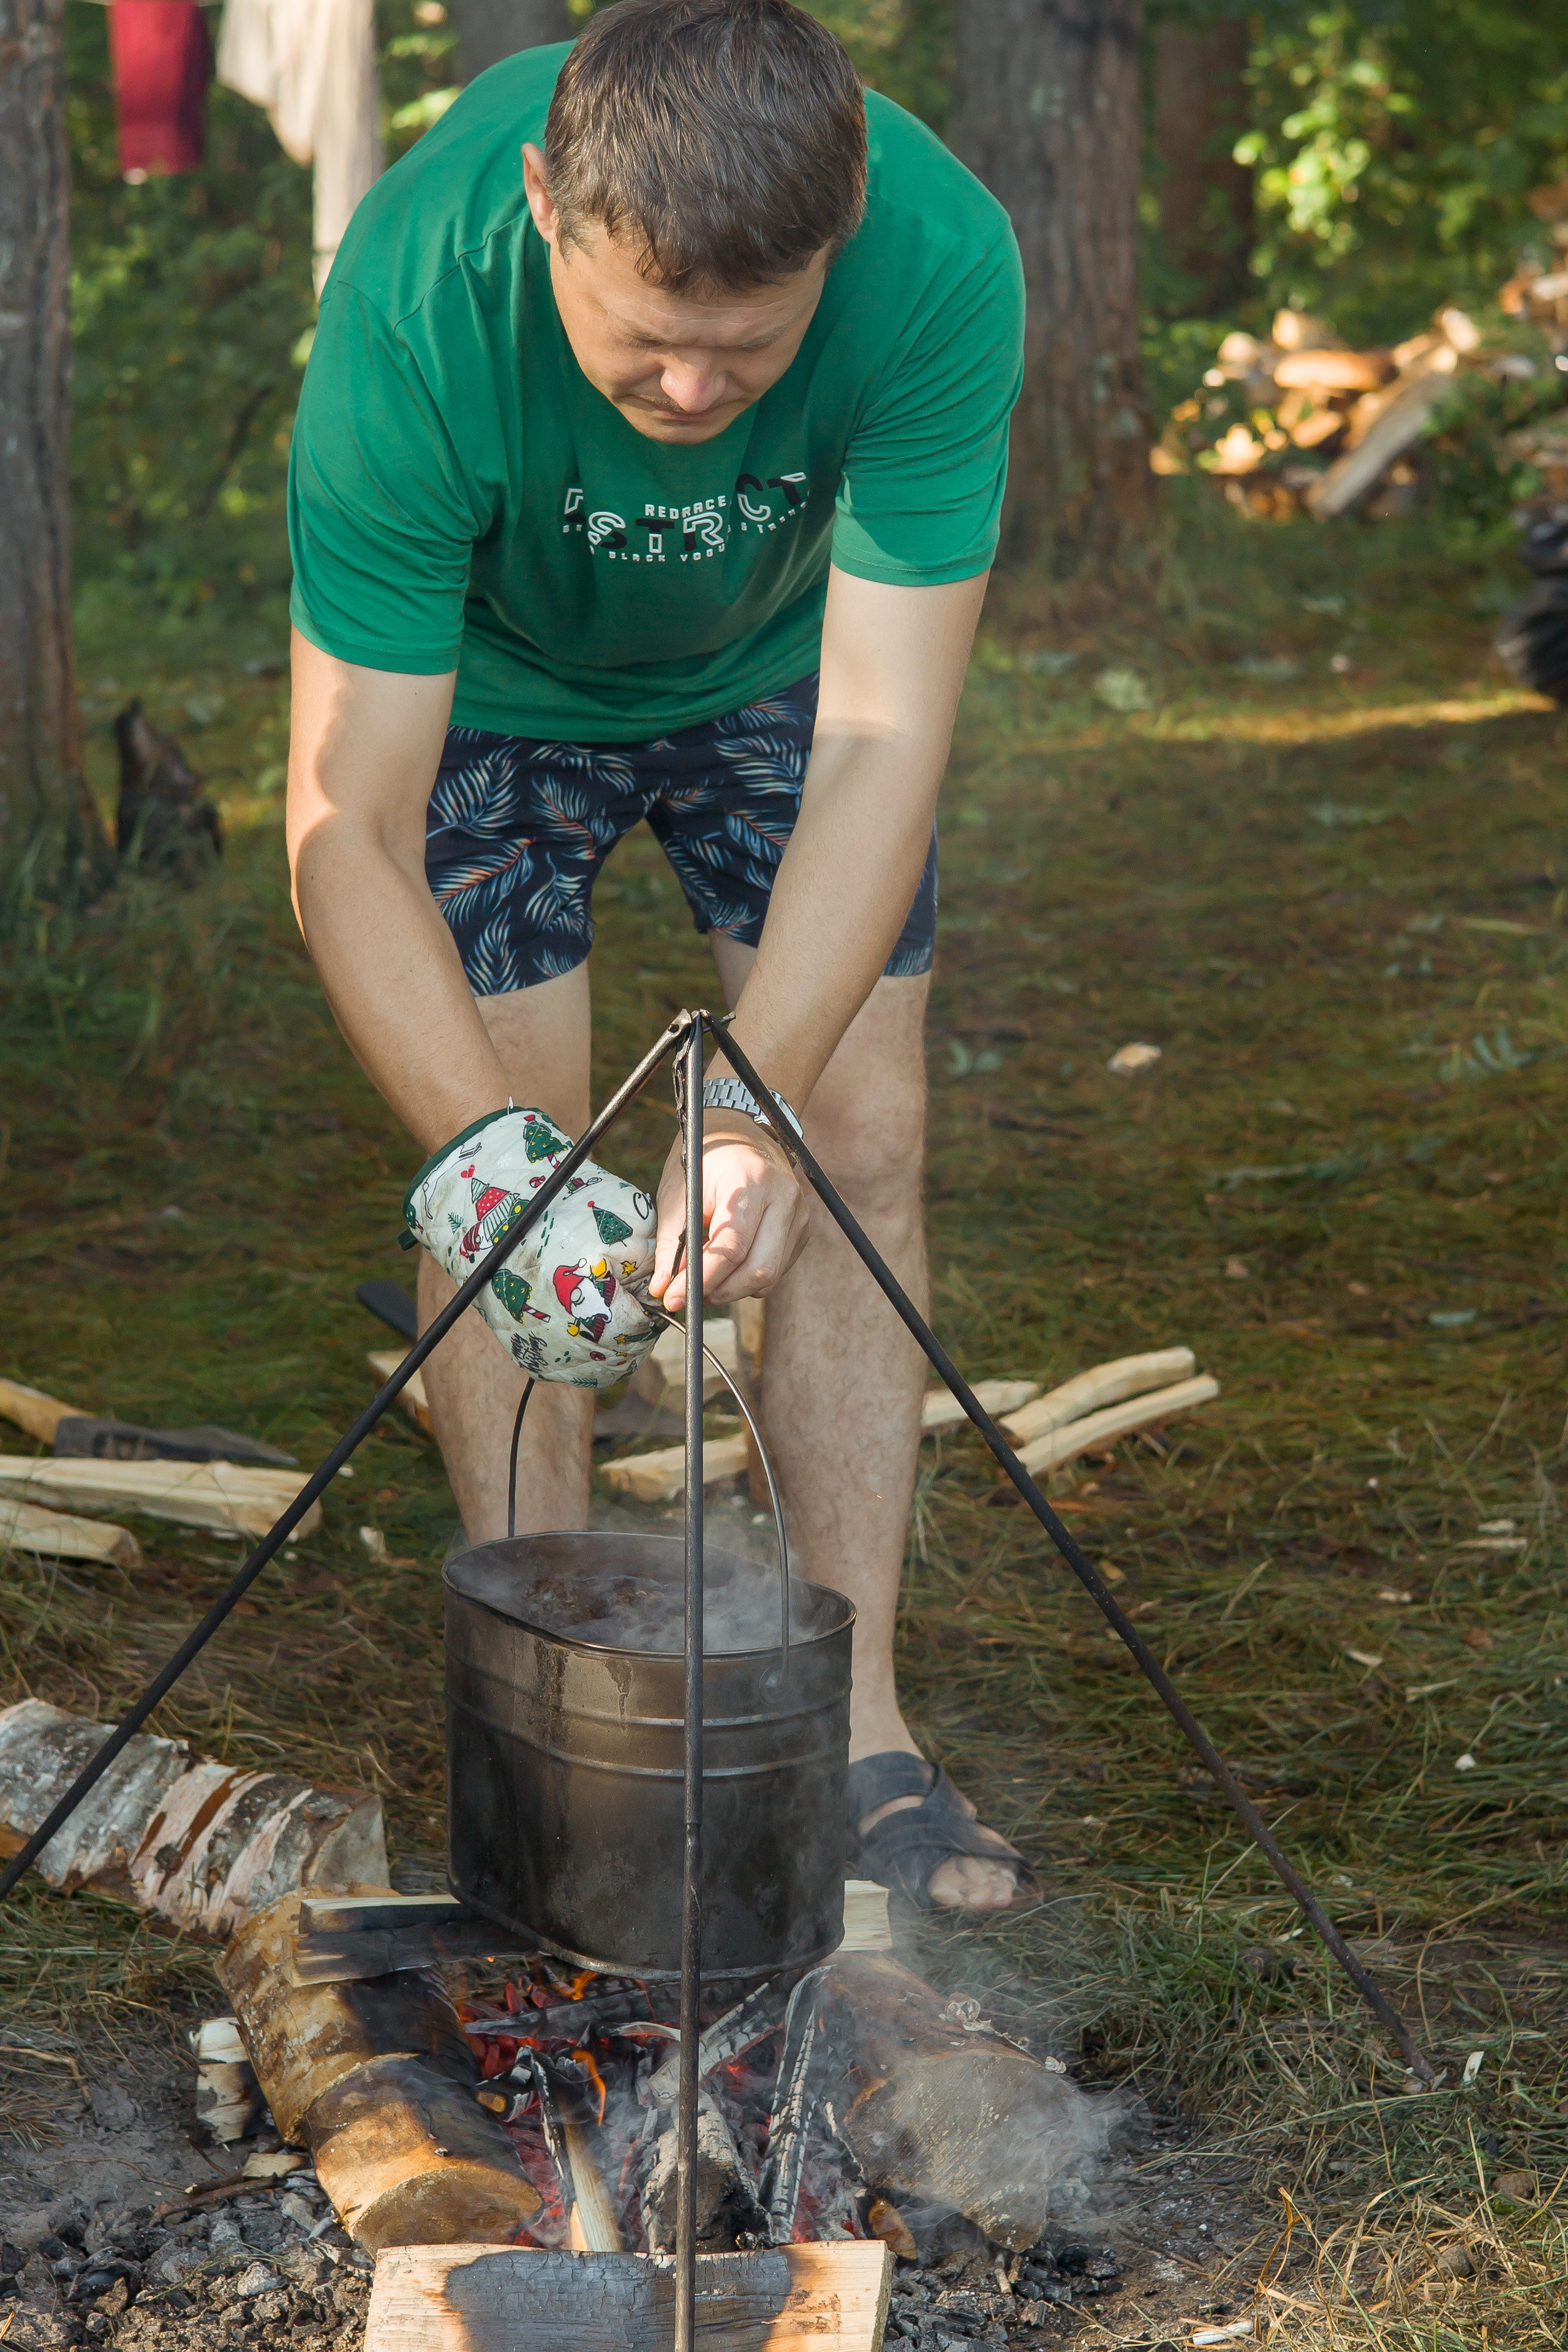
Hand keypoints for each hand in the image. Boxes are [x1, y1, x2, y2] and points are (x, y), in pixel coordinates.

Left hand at [650, 1114, 809, 1312]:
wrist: (740, 1132)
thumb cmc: (705, 1161)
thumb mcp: (679, 1194)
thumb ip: (672, 1245)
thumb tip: (666, 1290)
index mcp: (751, 1181)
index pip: (731, 1247)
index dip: (702, 1279)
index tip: (676, 1297)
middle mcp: (783, 1198)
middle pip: (759, 1269)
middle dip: (722, 1291)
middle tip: (691, 1293)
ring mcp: (799, 1214)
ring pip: (770, 1275)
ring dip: (734, 1287)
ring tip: (706, 1275)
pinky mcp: (802, 1228)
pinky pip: (776, 1267)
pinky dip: (748, 1276)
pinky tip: (728, 1262)